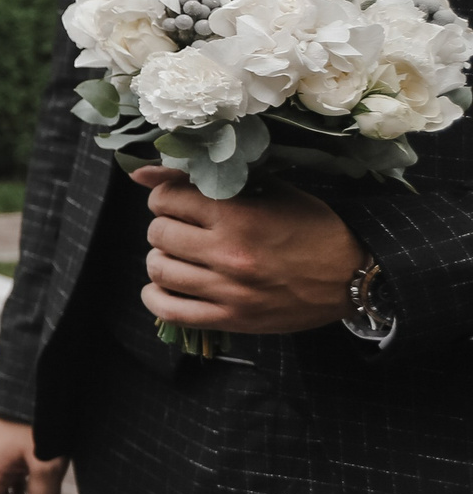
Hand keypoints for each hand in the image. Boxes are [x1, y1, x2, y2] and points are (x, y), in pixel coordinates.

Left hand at [133, 165, 360, 334]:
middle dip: (165, 225)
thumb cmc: (311, 227)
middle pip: (158, 233)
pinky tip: (165, 286)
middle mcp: (228, 253)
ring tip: (181, 254)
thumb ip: (206, 180)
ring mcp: (228, 290)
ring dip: (163, 257)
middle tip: (184, 228)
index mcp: (237, 216)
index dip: (167, 197)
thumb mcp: (268, 191)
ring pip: (159, 269)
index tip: (179, 202)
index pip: (166, 199)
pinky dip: (156, 297)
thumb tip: (141, 174)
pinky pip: (170, 311)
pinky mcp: (231, 319)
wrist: (353, 275)